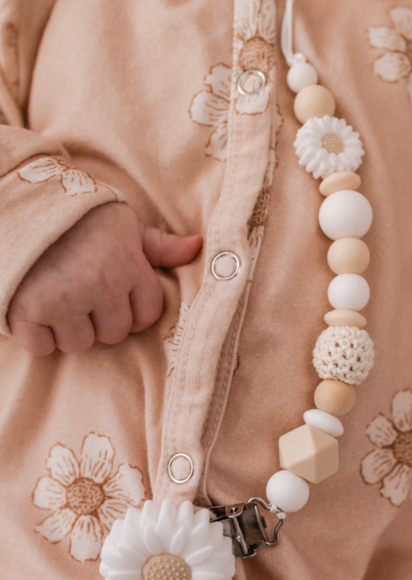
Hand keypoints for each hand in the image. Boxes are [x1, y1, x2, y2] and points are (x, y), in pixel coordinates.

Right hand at [7, 203, 202, 355]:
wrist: (17, 203)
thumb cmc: (76, 217)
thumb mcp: (121, 223)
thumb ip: (158, 244)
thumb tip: (197, 246)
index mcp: (127, 264)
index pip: (147, 315)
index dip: (133, 309)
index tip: (115, 296)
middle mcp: (99, 284)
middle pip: (115, 334)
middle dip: (102, 320)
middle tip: (82, 294)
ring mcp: (63, 300)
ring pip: (80, 344)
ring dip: (69, 329)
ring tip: (58, 298)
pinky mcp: (28, 310)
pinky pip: (42, 347)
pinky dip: (37, 334)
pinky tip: (36, 308)